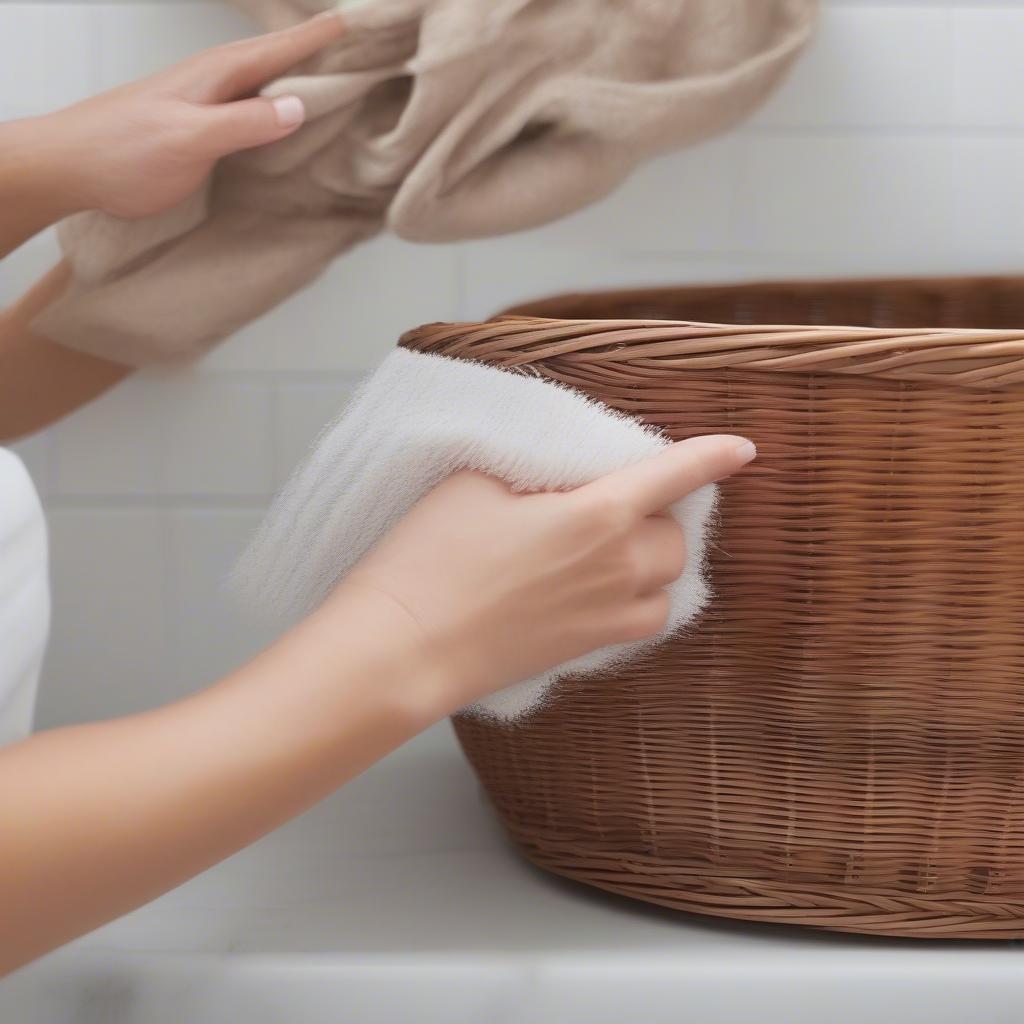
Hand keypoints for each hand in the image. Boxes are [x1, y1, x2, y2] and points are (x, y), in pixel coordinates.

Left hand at [34, 13, 344, 219]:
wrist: (73, 166)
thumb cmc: (124, 151)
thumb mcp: (190, 138)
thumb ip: (243, 122)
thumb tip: (298, 106)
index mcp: (215, 76)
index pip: (276, 50)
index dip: (313, 39)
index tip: (349, 23)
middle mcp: (212, 82)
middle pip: (272, 57)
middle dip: (310, 48)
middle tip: (346, 40)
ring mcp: (203, 102)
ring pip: (261, 79)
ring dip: (293, 73)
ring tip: (325, 71)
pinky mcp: (197, 125)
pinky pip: (248, 105)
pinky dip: (272, 102)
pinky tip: (280, 114)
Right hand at [340, 434, 756, 711]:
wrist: (408, 645)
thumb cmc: (434, 555)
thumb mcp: (477, 480)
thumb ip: (538, 467)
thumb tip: (567, 471)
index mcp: (598, 512)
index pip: (675, 474)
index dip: (712, 456)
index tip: (743, 449)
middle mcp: (620, 565)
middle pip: (676, 531)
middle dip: (659, 510)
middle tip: (617, 498)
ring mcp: (610, 613)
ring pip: (669, 577)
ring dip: (655, 554)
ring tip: (617, 543)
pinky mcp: (591, 648)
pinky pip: (649, 618)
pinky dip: (646, 597)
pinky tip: (612, 587)